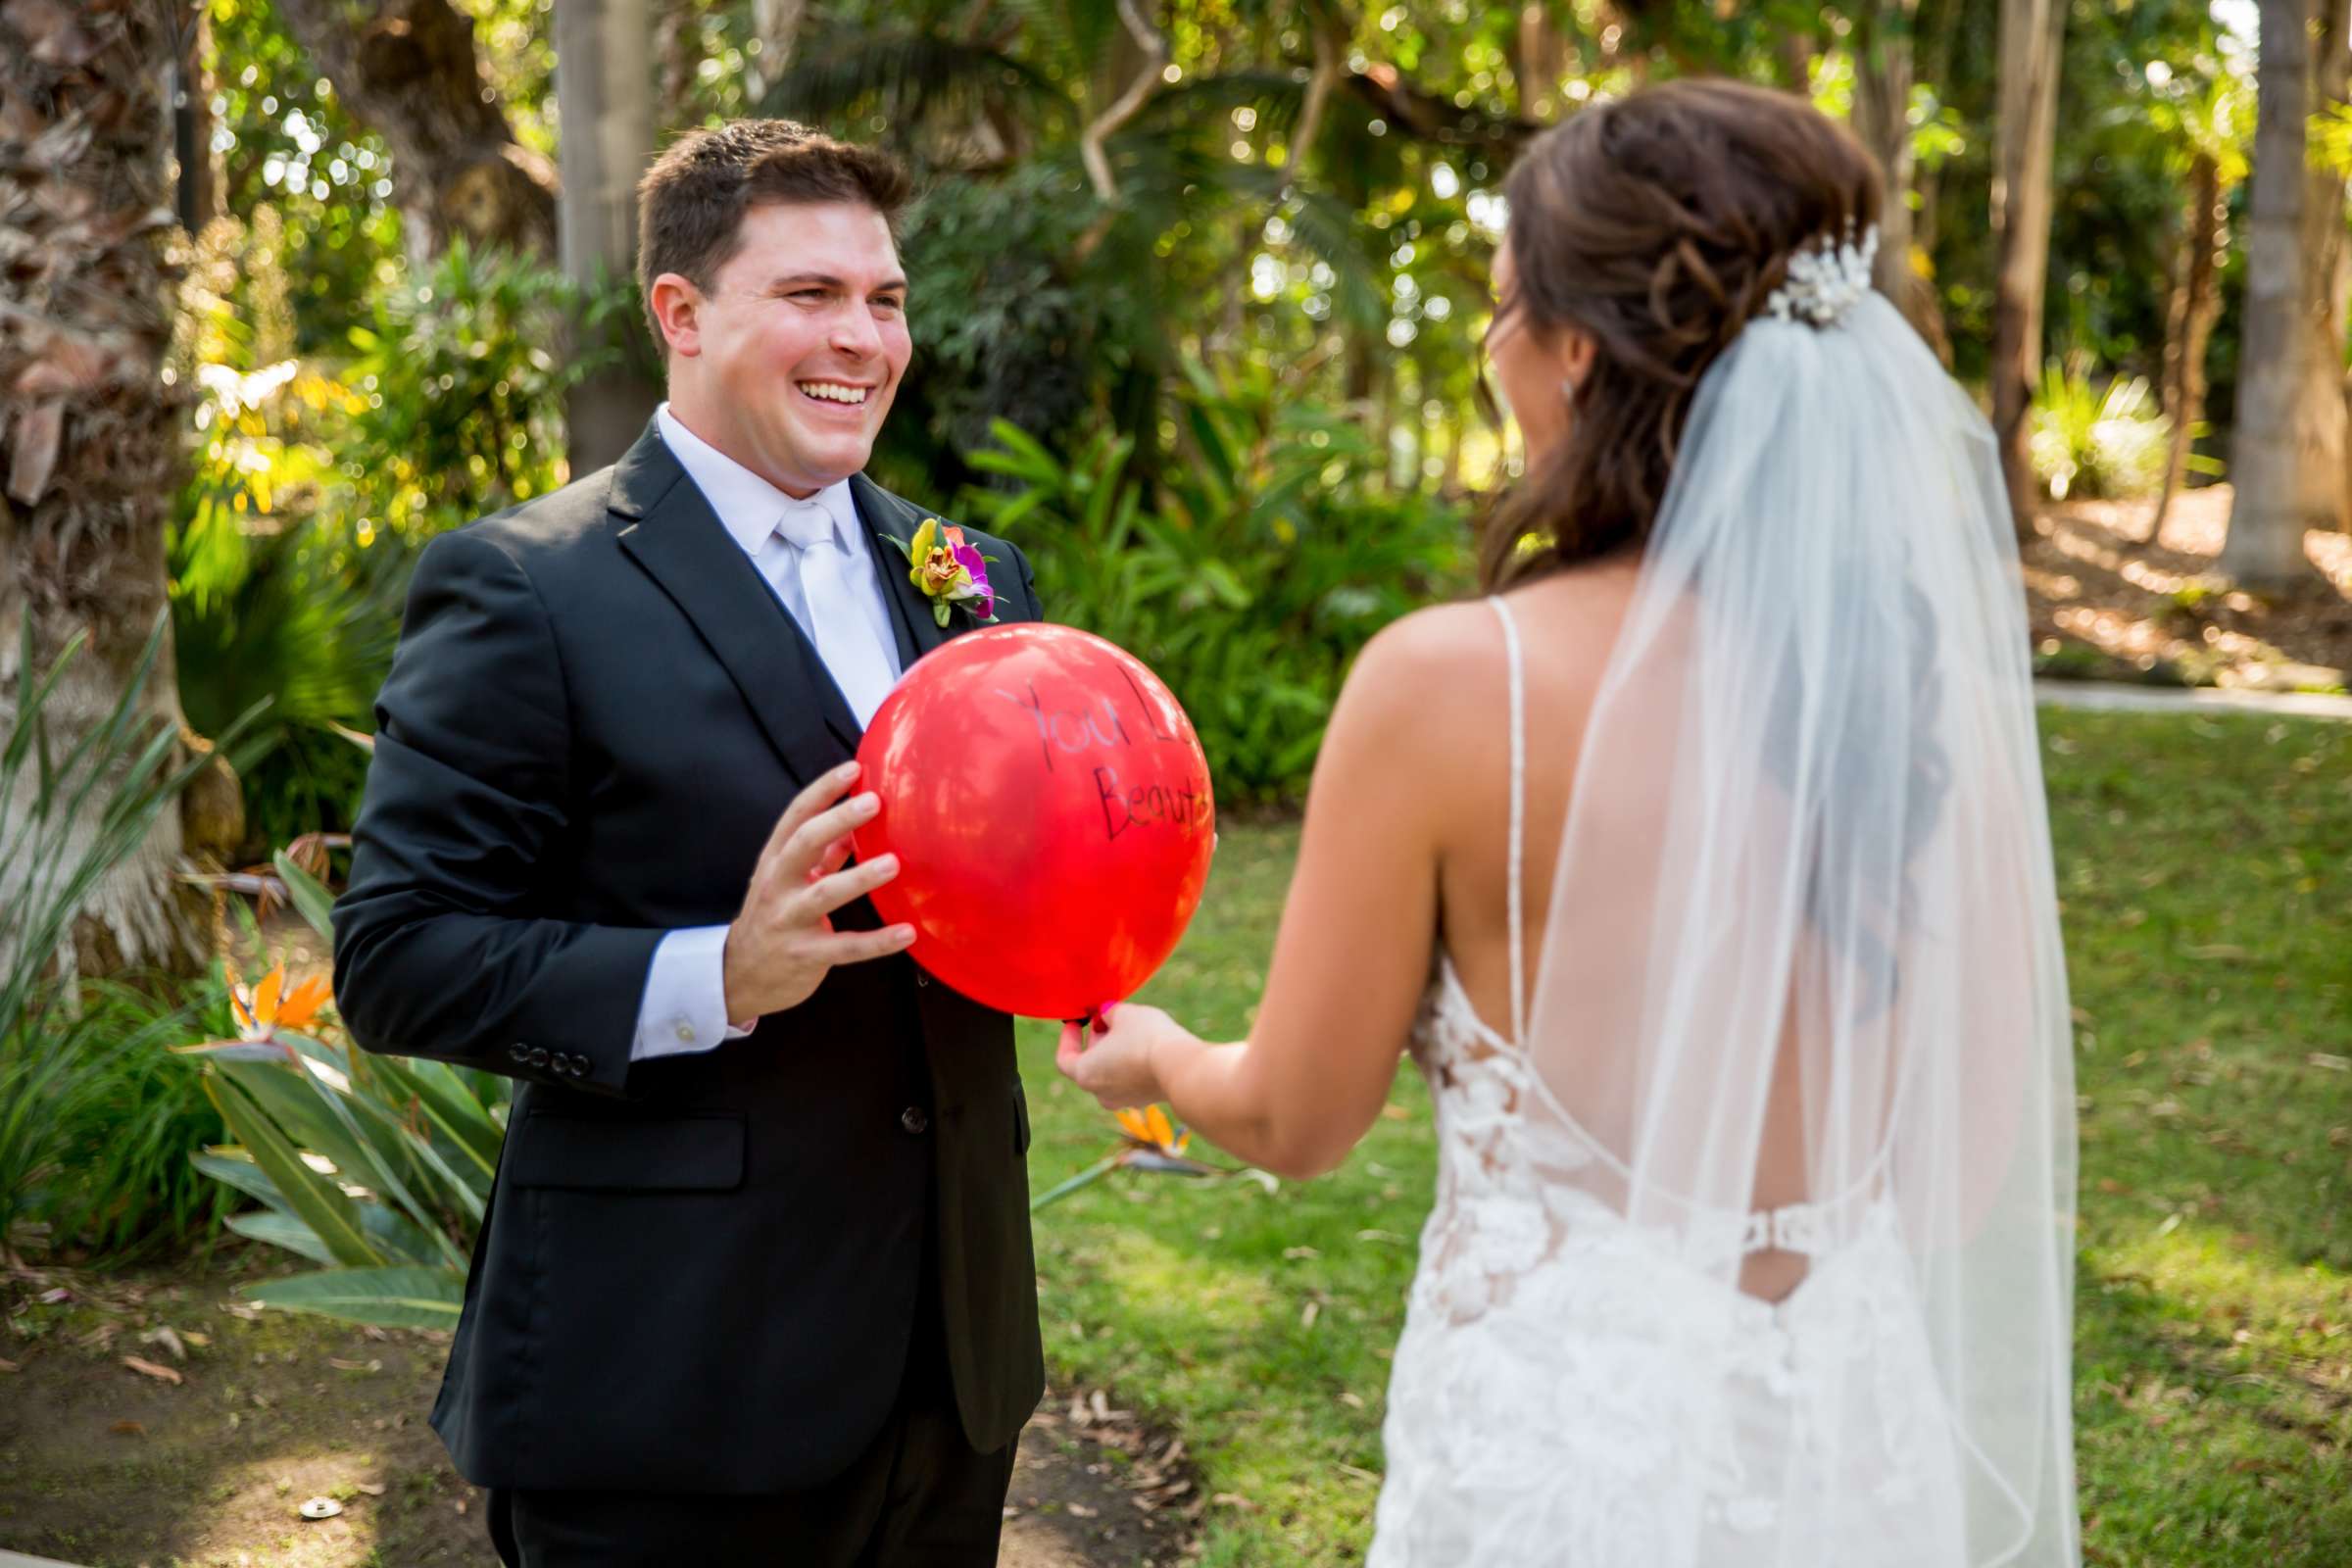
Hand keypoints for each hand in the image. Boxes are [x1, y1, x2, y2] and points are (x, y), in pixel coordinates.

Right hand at [722, 760, 914, 1019]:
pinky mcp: (805, 955)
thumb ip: (822, 853)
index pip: (796, 816)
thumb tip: (858, 821)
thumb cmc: (774, 916)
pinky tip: (907, 932)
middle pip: (803, 844)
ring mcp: (788, 920)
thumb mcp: (789, 878)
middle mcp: (778, 885)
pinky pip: (845, 948)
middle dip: (837, 820)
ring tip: (894, 863)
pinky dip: (878, 941)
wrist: (738, 975)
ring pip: (824, 894)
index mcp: (775, 860)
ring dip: (859, 877)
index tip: (854, 768)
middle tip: (875, 802)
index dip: (823, 790)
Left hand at [1056, 1001, 1186, 1111]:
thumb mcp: (1123, 1013)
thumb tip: (1107, 1014)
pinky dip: (1129, 1064)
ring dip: (1112, 1052)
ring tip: (1126, 1030)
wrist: (1181, 1067)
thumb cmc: (1145, 1038)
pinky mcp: (1144, 1100)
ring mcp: (1123, 1100)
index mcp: (1085, 1074)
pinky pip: (1129, 1080)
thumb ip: (1108, 1013)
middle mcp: (1100, 1092)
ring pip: (1109, 1074)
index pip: (1065, 1059)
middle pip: (1088, 1066)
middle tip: (1104, 1020)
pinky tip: (1143, 1045)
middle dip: (1094, 1041)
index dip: (1068, 1038)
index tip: (1075, 1023)